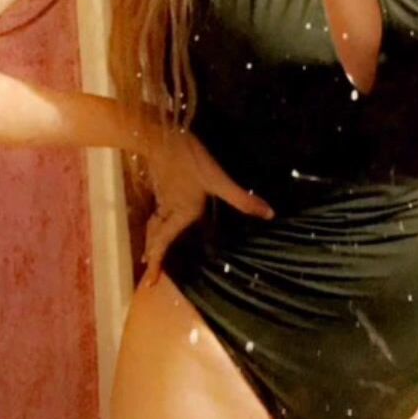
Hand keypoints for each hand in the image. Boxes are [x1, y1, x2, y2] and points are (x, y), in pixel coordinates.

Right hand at [138, 125, 273, 284]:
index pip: (165, 243)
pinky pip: (154, 214)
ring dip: (152, 241)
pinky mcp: (160, 187)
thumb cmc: (188, 159)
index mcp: (182, 213)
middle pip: (156, 238)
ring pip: (154, 226)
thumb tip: (269, 214)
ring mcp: (163, 198)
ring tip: (150, 253)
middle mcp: (170, 210)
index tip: (149, 283)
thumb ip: (241, 198)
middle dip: (153, 256)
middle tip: (148, 272)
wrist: (158, 136)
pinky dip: (154, 226)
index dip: (158, 263)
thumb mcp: (218, 179)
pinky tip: (158, 221)